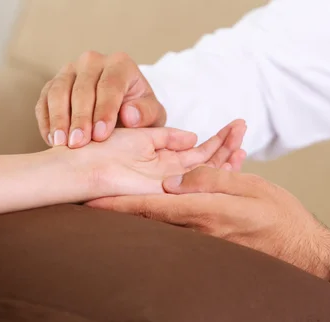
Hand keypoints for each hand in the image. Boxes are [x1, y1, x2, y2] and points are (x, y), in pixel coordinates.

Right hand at [36, 51, 164, 148]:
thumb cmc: (140, 113)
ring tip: (62, 144)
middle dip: (79, 118)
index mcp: (120, 64)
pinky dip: (46, 121)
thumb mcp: (152, 115)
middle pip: (81, 88)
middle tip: (78, 144)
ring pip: (58, 91)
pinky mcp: (53, 84)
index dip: (104, 111)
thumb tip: (129, 115)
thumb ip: (146, 114)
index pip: (110, 85)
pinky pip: (43, 100)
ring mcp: (70, 71)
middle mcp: (93, 62)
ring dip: (58, 119)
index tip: (100, 135)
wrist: (124, 111)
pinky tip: (52, 140)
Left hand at [77, 120, 246, 197]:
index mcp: (165, 166)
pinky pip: (200, 172)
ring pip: (208, 166)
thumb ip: (167, 138)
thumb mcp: (142, 138)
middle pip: (208, 163)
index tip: (235, 128)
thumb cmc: (104, 152)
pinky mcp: (171, 187)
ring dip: (227, 149)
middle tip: (244, 127)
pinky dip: (218, 157)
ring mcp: (174, 185)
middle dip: (228, 146)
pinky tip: (234, 146)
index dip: (218, 143)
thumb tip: (192, 137)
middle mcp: (173, 178)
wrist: (85, 168)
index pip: (199, 155)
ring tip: (244, 131)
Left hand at [87, 167, 329, 281]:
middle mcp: (198, 232)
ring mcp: (202, 244)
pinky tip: (162, 209)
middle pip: (149, 220)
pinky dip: (170, 218)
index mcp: (205, 213)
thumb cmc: (281, 217)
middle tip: (88, 202)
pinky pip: (183, 231)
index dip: (119, 204)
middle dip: (120, 209)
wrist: (304, 253)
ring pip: (163, 225)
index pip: (152, 207)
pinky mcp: (209, 249)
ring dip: (141, 213)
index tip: (90, 201)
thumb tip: (171, 183)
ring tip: (113, 206)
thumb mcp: (251, 189)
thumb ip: (211, 182)